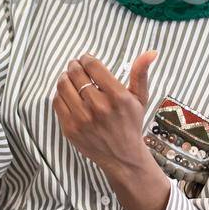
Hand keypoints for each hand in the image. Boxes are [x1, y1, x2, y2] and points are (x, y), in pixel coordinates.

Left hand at [53, 50, 158, 175]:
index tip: (87, 59)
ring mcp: (82, 119)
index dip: (87, 59)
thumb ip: (141, 74)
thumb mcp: (140, 98)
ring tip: (69, 76)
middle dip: (75, 65)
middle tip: (76, 65)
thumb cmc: (131, 124)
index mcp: (118, 97)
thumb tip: (150, 52)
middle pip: (76, 74)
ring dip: (65, 77)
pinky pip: (57, 102)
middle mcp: (99, 107)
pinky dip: (60, 94)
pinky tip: (67, 93)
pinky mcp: (70, 129)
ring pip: (64, 86)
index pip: (93, 67)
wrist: (122, 157)